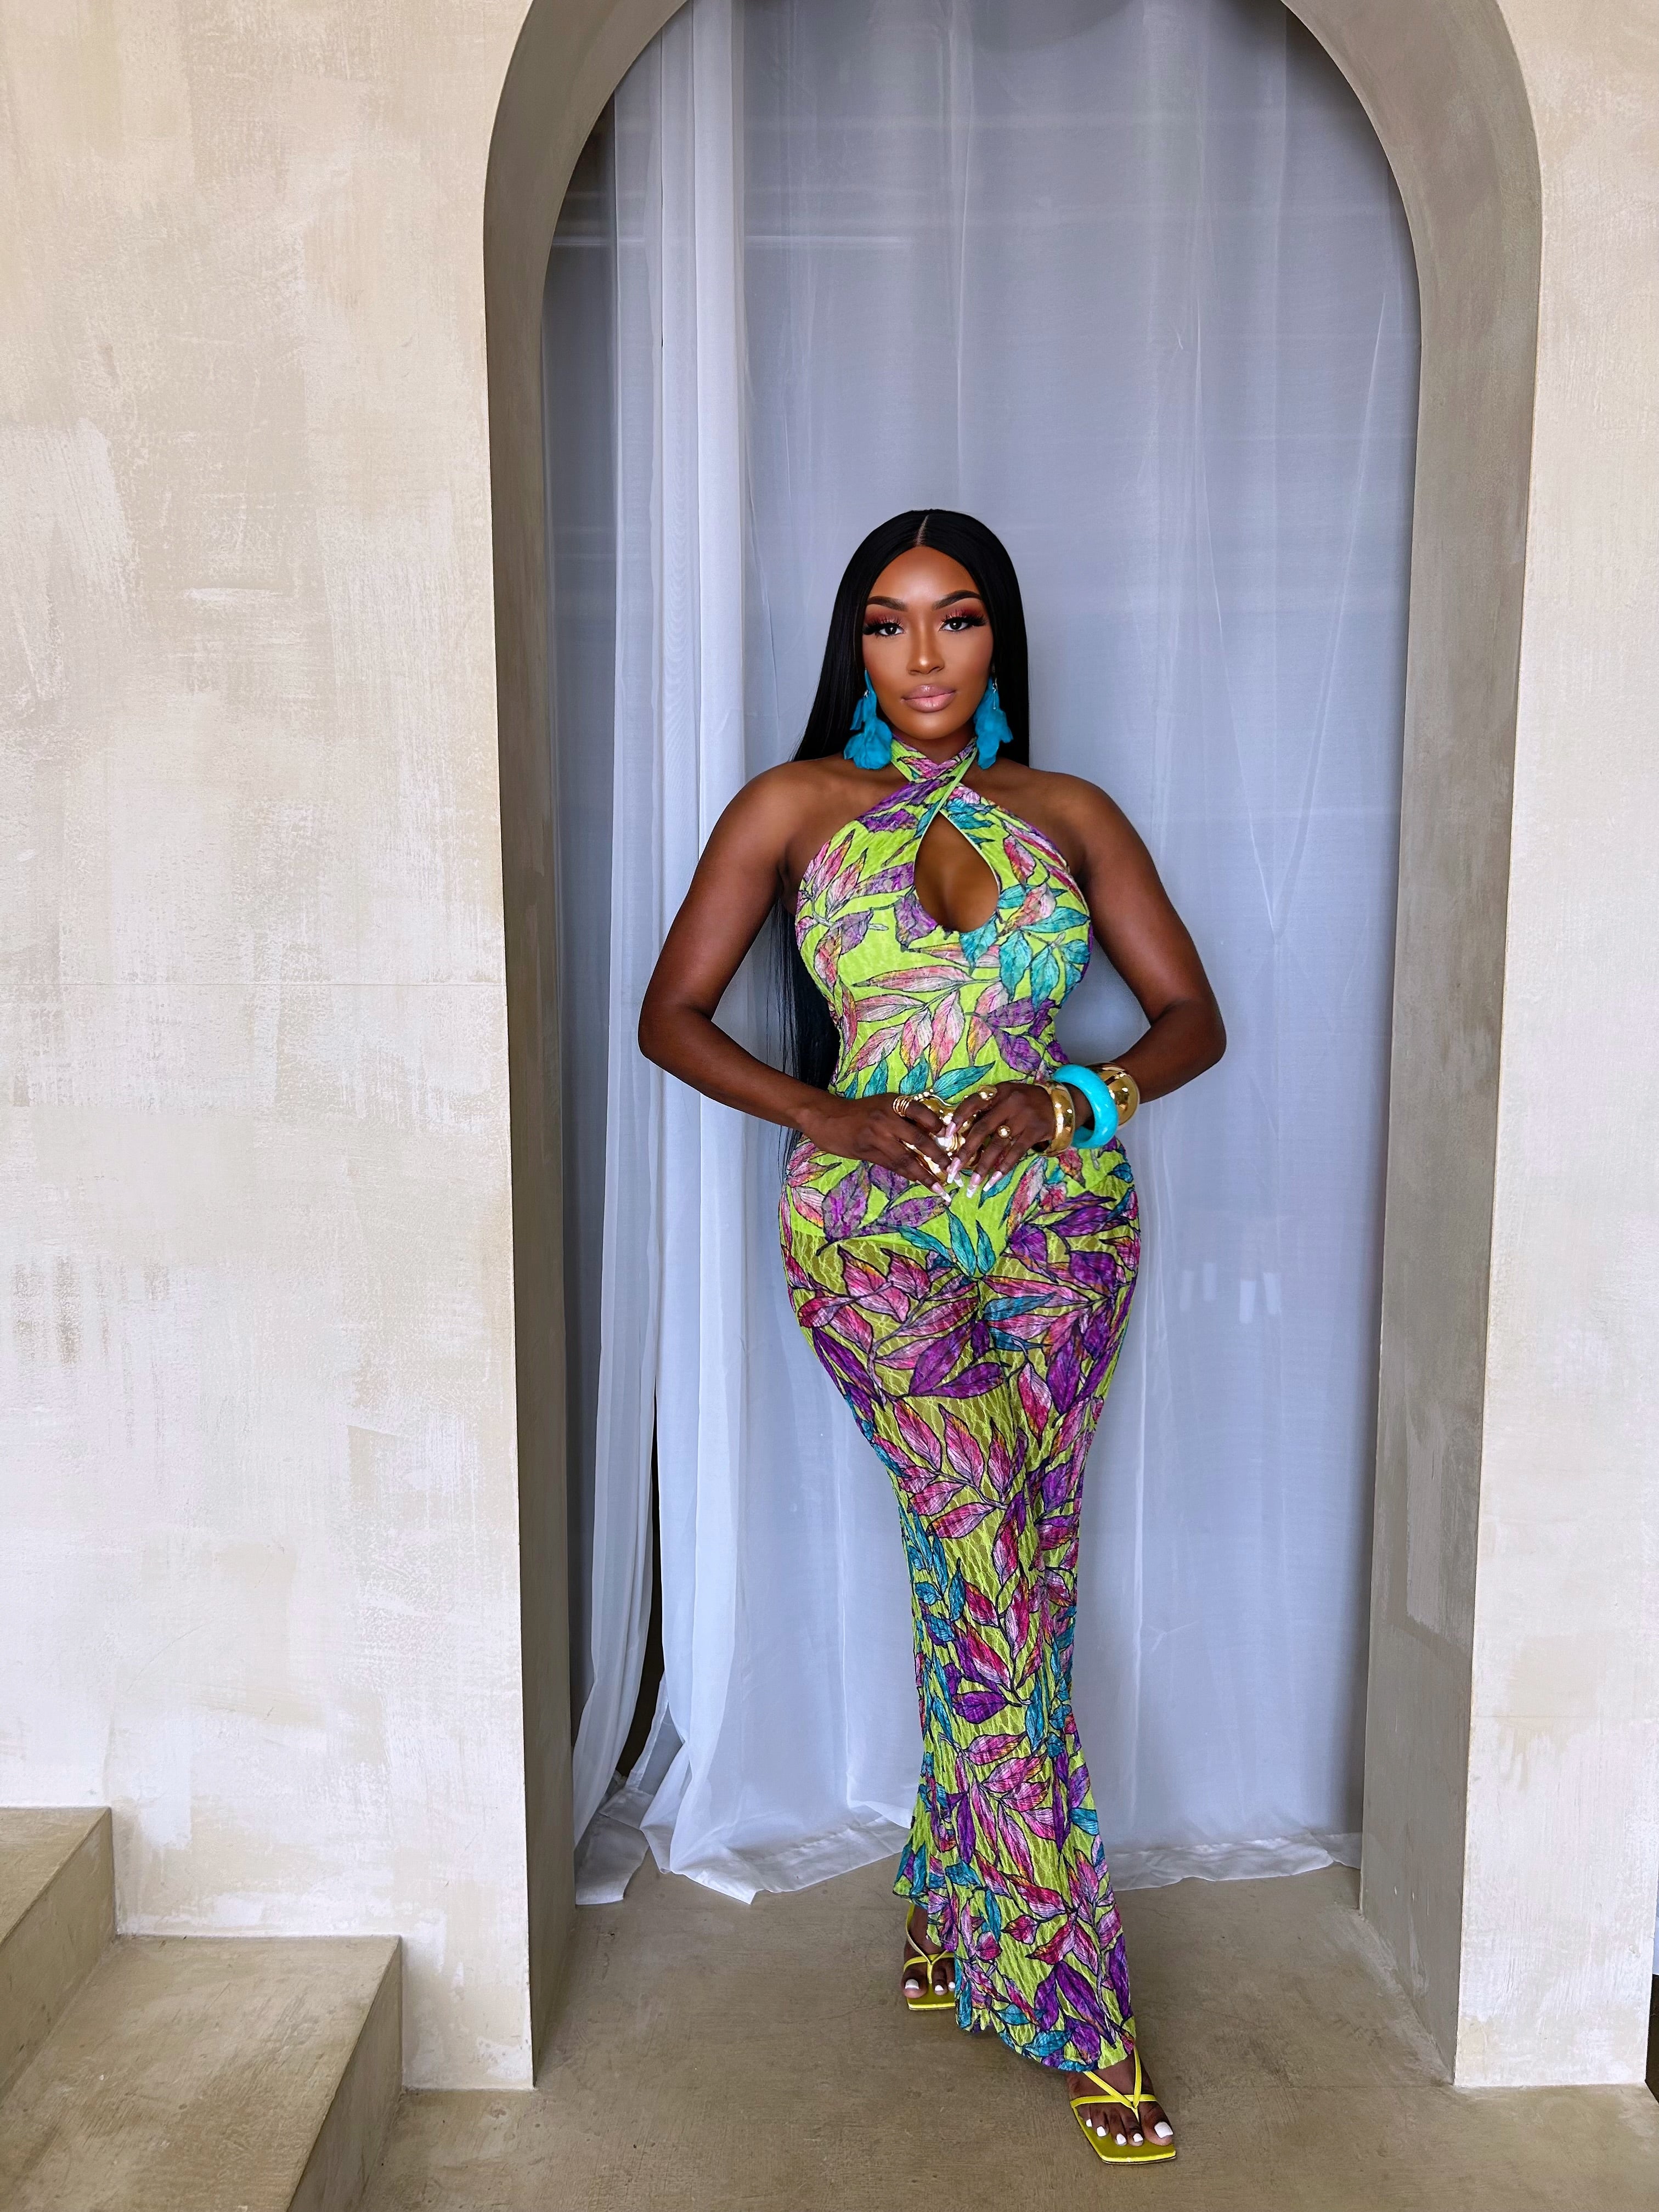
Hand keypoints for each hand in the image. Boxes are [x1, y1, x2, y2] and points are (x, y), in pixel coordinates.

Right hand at [796, 1091, 953, 1183]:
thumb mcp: (882, 1105)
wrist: (827, 1118)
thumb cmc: (858, 1112)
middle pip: (918, 1139)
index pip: (920, 1111)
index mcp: (891, 1103)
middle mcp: (885, 1118)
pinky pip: (892, 1166)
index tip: (950, 1136)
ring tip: (939, 1185)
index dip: (936, 1124)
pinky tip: (919, 1181)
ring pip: (906, 1158)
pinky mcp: (868, 1152)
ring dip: (924, 1173)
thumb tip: (931, 1131)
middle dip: (937, 1155)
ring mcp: (876, 1136)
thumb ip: (903, 1116)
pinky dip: (908, 1174)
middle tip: (951, 1167)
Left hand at [942, 1081, 1054, 1189]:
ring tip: (973, 1183)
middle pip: (982, 1129)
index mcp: (998, 1092)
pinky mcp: (1035, 1131)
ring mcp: (1023, 1117)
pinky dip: (1003, 1167)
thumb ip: (987, 1108)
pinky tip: (994, 1179)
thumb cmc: (1025, 1101)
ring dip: (983, 1166)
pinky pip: (1016, 1152)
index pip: (973, 1103)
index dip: (958, 1118)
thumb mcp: (1006, 1096)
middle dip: (966, 1151)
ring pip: (998, 1145)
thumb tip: (961, 1131)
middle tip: (953, 1169)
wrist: (1058, 1103)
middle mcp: (1009, 1103)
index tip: (946, 1135)